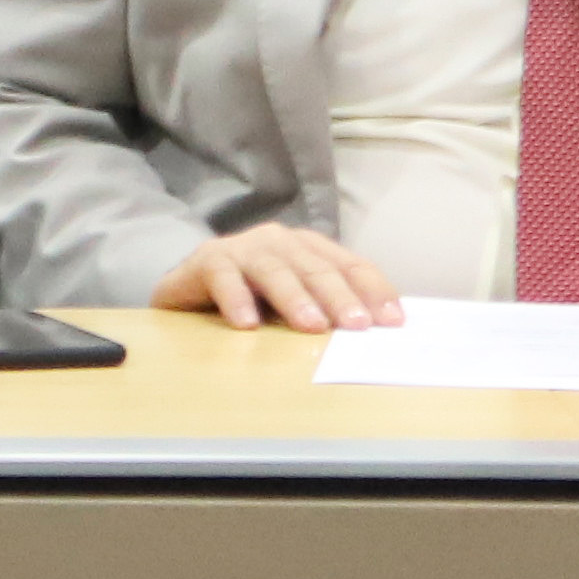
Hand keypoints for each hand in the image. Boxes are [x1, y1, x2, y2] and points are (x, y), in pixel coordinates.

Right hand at [154, 223, 404, 331]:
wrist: (186, 287)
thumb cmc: (250, 298)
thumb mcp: (293, 303)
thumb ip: (325, 309)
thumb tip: (372, 336)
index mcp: (309, 249)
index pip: (351, 265)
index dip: (374, 291)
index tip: (392, 322)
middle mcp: (280, 241)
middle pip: (317, 268)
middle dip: (339, 297)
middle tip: (356, 325)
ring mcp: (243, 248)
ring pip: (275, 270)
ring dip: (295, 299)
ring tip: (312, 327)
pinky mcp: (207, 260)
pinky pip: (225, 279)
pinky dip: (237, 300)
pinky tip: (247, 325)